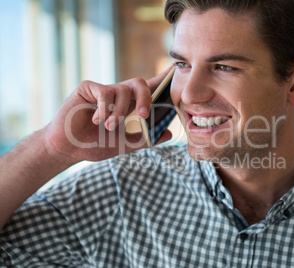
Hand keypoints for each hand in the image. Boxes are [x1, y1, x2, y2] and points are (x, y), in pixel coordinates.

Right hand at [43, 66, 173, 163]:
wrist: (67, 150)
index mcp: (127, 105)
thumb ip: (145, 138)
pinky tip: (95, 120)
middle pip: (140, 83)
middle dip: (146, 98)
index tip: (175, 70)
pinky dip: (104, 108)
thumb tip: (168, 133)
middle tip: (144, 116)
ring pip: (123, 90)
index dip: (162, 79)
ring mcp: (102, 90)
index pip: (147, 89)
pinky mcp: (87, 88)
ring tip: (109, 127)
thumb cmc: (94, 146)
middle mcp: (117, 95)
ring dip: (119, 112)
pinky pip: (104, 92)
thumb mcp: (124, 144)